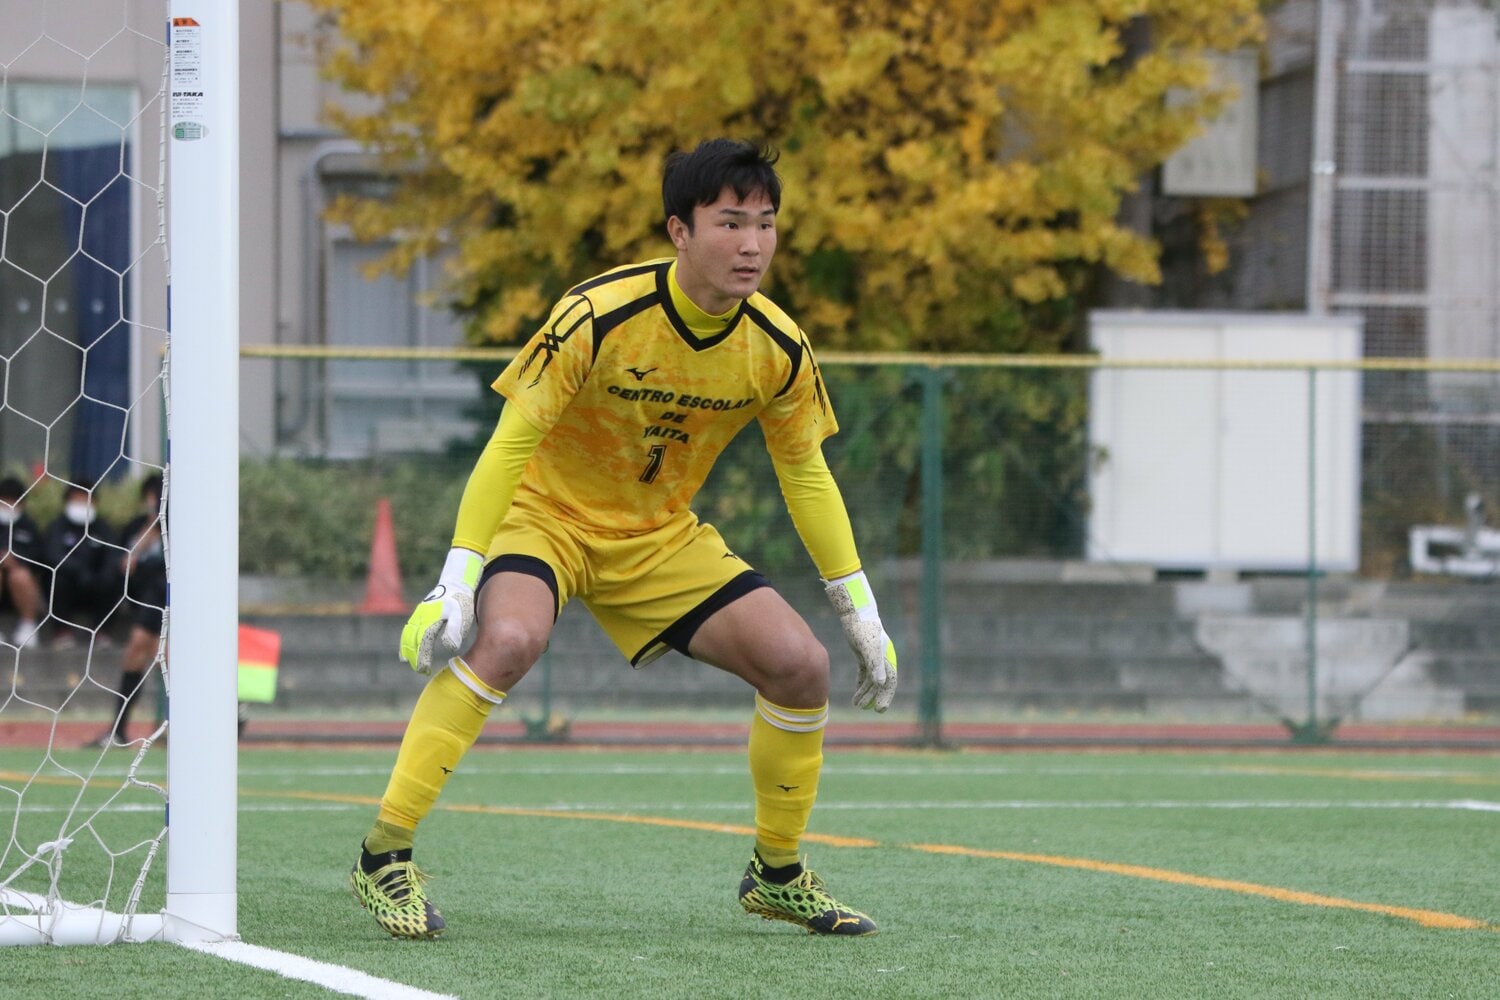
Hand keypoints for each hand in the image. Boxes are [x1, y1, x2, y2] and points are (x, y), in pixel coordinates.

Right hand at [399, 548, 482, 673]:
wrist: (457, 581)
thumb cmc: (462, 600)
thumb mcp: (463, 615)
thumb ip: (455, 631)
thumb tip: (449, 648)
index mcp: (431, 618)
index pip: (423, 643)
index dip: (422, 657)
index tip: (424, 670)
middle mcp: (421, 616)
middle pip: (411, 640)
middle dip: (413, 656)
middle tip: (419, 670)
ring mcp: (418, 613)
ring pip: (407, 634)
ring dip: (406, 648)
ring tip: (408, 662)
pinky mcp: (420, 612)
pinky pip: (408, 628)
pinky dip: (405, 639)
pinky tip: (406, 647)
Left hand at [823, 570, 897, 711]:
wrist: (855, 613)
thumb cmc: (862, 629)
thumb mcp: (867, 647)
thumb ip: (875, 664)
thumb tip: (880, 683)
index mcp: (887, 658)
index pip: (890, 682)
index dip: (886, 696)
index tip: (879, 709)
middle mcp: (883, 659)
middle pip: (881, 683)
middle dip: (876, 697)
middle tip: (868, 710)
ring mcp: (873, 657)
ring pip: (871, 680)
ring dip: (865, 692)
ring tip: (856, 705)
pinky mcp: (864, 655)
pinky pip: (864, 674)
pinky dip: (861, 684)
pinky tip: (856, 694)